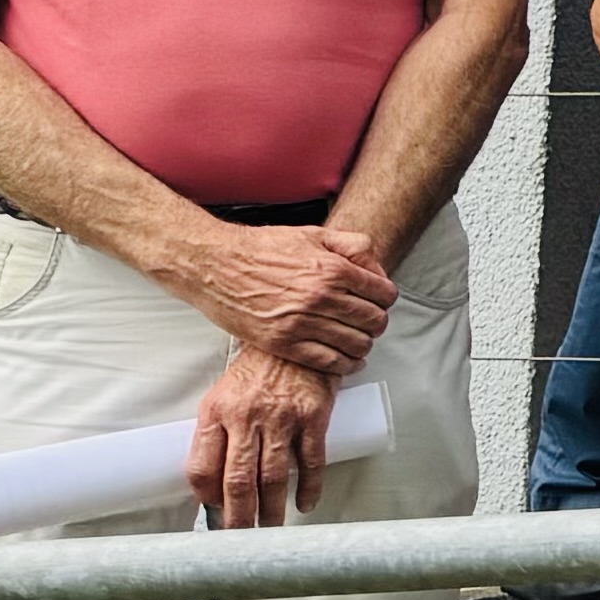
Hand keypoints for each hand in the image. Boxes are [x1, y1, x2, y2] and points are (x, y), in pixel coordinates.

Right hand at [171, 219, 393, 374]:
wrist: (214, 265)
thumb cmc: (263, 249)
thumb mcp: (314, 235)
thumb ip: (353, 246)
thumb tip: (377, 270)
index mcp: (333, 269)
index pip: (383, 294)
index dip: (385, 299)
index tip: (378, 302)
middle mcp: (320, 297)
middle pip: (374, 321)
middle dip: (376, 322)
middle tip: (367, 322)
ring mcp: (301, 323)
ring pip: (356, 344)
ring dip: (363, 344)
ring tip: (357, 340)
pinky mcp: (281, 343)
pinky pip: (328, 362)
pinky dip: (345, 365)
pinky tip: (347, 360)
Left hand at [188, 345, 344, 531]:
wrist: (294, 339)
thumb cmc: (257, 370)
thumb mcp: (222, 394)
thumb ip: (216, 432)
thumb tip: (212, 480)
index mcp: (215, 413)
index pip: (201, 467)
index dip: (205, 496)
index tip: (212, 512)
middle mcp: (246, 417)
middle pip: (238, 480)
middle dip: (238, 516)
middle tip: (240, 536)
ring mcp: (282, 418)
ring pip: (273, 477)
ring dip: (272, 509)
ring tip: (270, 527)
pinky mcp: (314, 416)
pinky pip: (311, 461)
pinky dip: (309, 487)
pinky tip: (306, 503)